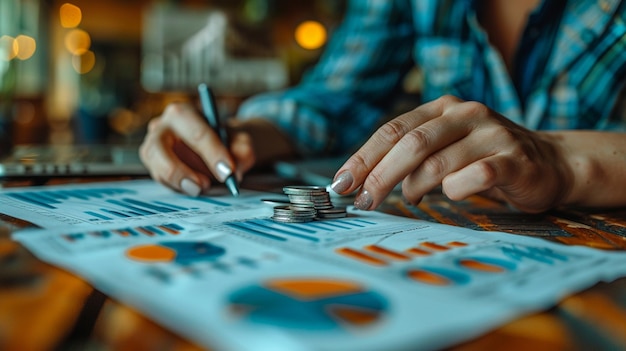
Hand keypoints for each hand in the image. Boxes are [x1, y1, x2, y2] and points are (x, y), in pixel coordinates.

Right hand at [139, 102, 254, 195]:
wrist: (218, 148)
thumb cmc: (227, 142)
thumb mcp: (241, 143)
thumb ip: (243, 153)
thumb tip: (236, 172)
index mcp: (183, 112)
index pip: (195, 132)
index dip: (213, 153)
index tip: (228, 171)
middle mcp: (161, 127)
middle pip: (158, 148)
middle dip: (181, 170)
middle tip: (204, 185)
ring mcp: (152, 147)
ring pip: (157, 168)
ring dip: (179, 182)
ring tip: (202, 188)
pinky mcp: (154, 167)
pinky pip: (161, 181)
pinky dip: (178, 188)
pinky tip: (195, 186)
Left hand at [331, 95, 572, 212]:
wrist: (550, 162)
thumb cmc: (484, 159)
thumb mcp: (445, 147)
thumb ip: (410, 157)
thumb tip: (362, 184)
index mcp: (442, 108)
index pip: (392, 130)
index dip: (363, 158)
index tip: (341, 183)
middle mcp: (466, 114)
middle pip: (411, 144)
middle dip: (380, 176)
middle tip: (363, 202)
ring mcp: (492, 134)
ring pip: (438, 162)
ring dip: (414, 187)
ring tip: (410, 200)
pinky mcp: (514, 160)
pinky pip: (476, 176)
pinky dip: (456, 190)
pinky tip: (452, 196)